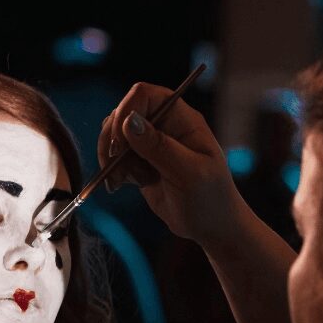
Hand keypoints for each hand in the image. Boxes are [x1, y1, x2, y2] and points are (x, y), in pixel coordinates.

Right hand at [98, 82, 244, 245]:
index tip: (120, 142)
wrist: (212, 227)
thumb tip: (129, 121)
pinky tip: (122, 185)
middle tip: (115, 165)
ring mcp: (151, 143)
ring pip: (115, 134)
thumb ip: (159, 147)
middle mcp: (165, 125)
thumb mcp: (189, 174)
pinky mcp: (141, 162)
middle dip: (113, 138)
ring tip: (121, 180)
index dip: (127, 110)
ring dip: (111, 156)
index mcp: (182, 119)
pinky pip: (116, 155)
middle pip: (123, 112)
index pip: (145, 94)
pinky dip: (112, 169)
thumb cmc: (210, 199)